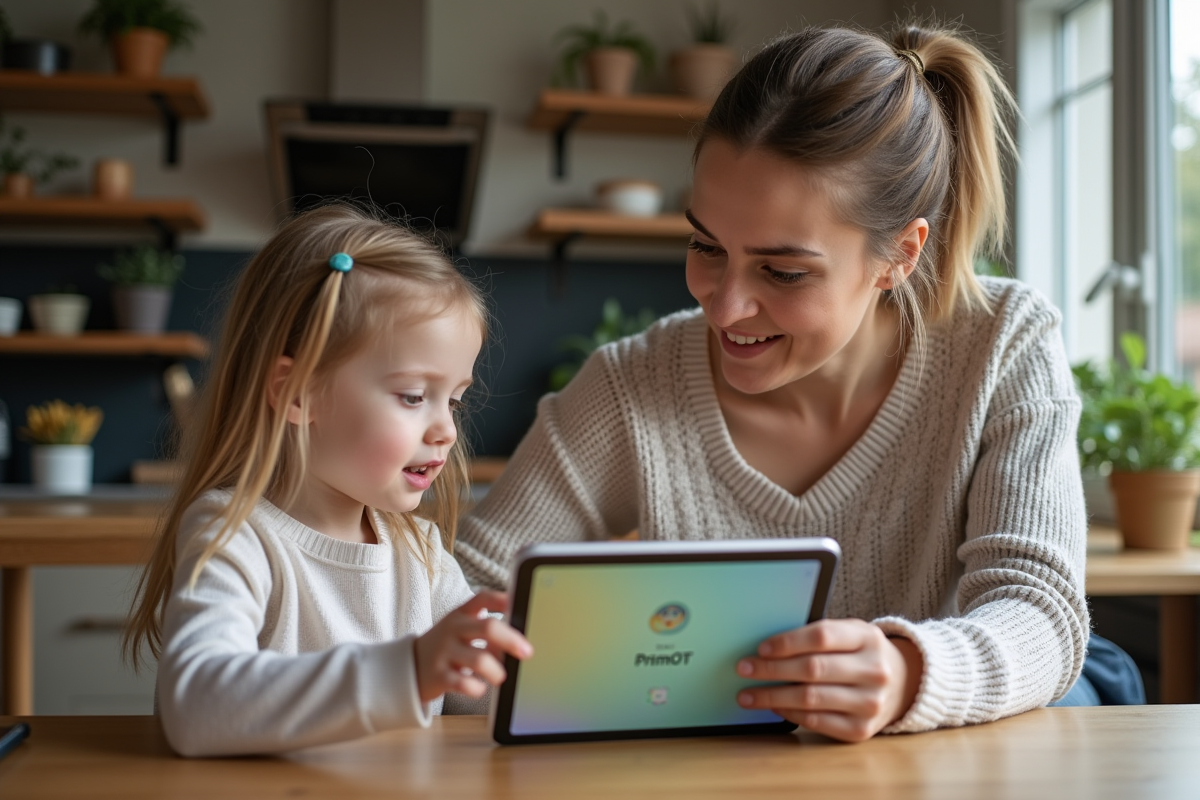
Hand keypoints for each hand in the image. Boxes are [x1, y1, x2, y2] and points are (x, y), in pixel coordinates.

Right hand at [413, 591, 532, 703]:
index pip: (482, 598)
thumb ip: (486, 634)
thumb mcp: (461, 631)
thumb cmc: (446, 647)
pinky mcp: (439, 675)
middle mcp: (453, 629)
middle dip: (512, 640)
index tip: (517, 604)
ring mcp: (444, 652)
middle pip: (488, 627)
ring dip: (496, 671)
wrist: (409, 666)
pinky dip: (477, 688)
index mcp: (461, 614)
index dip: (502, 599)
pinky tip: (479, 688)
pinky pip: (464, 683)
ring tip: (500, 677)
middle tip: (527, 652)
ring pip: (480, 659)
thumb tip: (518, 643)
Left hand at [734, 619, 922, 741]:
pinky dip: (790, 714)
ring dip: (772, 697)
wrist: (903, 683)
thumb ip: (818, 635)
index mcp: (867, 638)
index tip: (761, 648)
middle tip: (744, 669)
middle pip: (812, 669)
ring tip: (748, 695)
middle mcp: (873, 671)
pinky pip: (817, 721)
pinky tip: (774, 708)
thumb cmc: (861, 653)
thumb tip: (767, 647)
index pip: (821, 636)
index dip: (788, 642)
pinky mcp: (862, 729)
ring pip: (810, 699)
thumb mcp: (850, 633)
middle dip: (771, 670)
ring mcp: (870, 703)